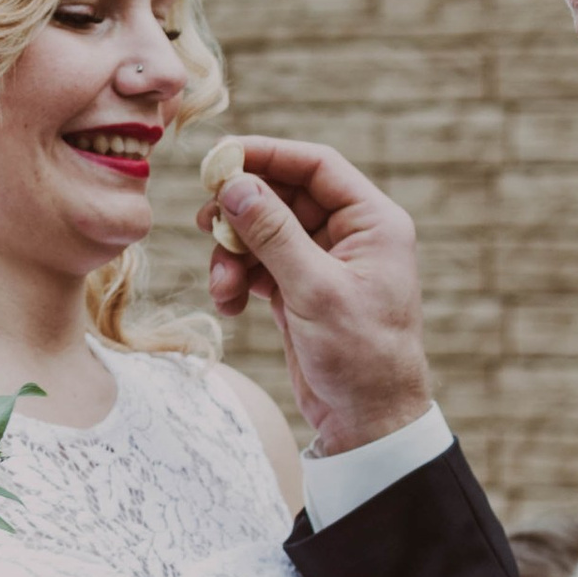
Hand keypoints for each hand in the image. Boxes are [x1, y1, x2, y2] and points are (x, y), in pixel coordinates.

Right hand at [199, 136, 433, 455]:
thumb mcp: (314, 290)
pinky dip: (238, 279)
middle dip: (241, 213)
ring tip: (221, 286)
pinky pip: (259, 265)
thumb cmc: (361, 356)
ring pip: (263, 232)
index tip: (219, 158)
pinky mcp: (300, 290)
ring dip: (233, 254)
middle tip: (204, 222)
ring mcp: (323, 263)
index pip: (316, 166)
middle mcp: (350, 235)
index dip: (267, 155)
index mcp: (373, 222)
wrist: (368, 421)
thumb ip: (273, 233)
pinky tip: (229, 305)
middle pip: (282, 196)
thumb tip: (235, 183)